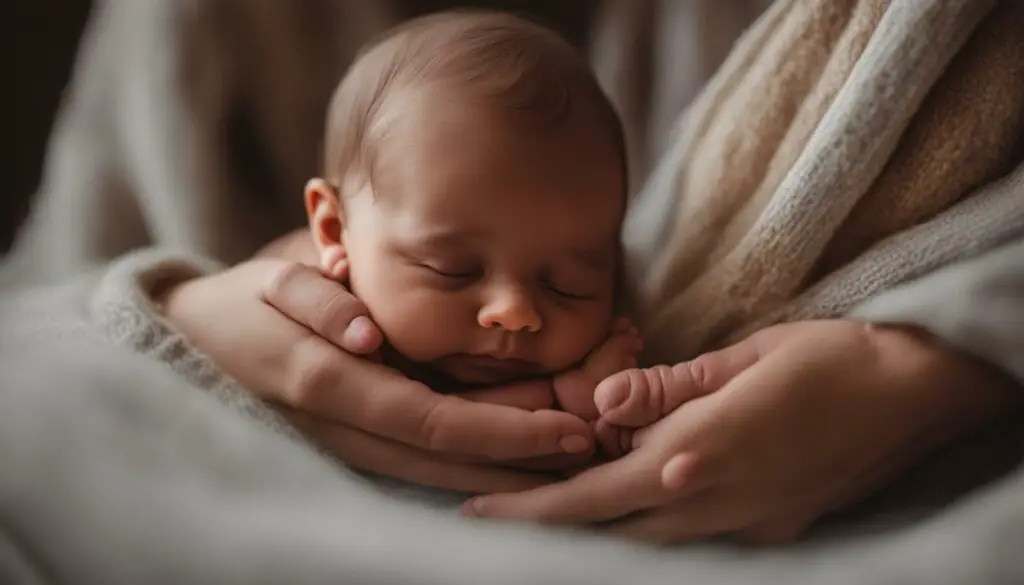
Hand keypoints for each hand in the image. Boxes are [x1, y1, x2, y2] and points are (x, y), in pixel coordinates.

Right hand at [162, 259, 595, 492]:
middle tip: (595, 447)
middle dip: (522, 458)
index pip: (437, 421)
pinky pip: (421, 459)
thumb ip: (317, 302)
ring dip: (504, 467)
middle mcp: (347, 428)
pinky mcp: (353, 443)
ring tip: (569, 456)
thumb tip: (368, 333)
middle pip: (449, 457)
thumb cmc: (239, 305)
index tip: (570, 429)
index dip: (506, 431)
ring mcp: (350, 444)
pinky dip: (471, 460)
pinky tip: (513, 455)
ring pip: (439, 469)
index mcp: (331, 384)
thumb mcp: (270, 283)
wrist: (189, 347)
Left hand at [460, 320, 1018, 541]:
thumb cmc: (825, 360)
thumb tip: (602, 401)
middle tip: (493, 516)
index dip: (528, 508)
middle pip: (606, 534)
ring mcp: (742, 527)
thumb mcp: (737, 359)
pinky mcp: (770, 531)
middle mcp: (709, 504)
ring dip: (594, 530)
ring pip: (645, 545)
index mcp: (692, 456)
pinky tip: (634, 501)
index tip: (477, 507)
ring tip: (553, 504)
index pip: (588, 496)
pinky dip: (648, 526)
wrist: (912, 394)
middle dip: (546, 529)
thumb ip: (663, 389)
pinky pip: (689, 539)